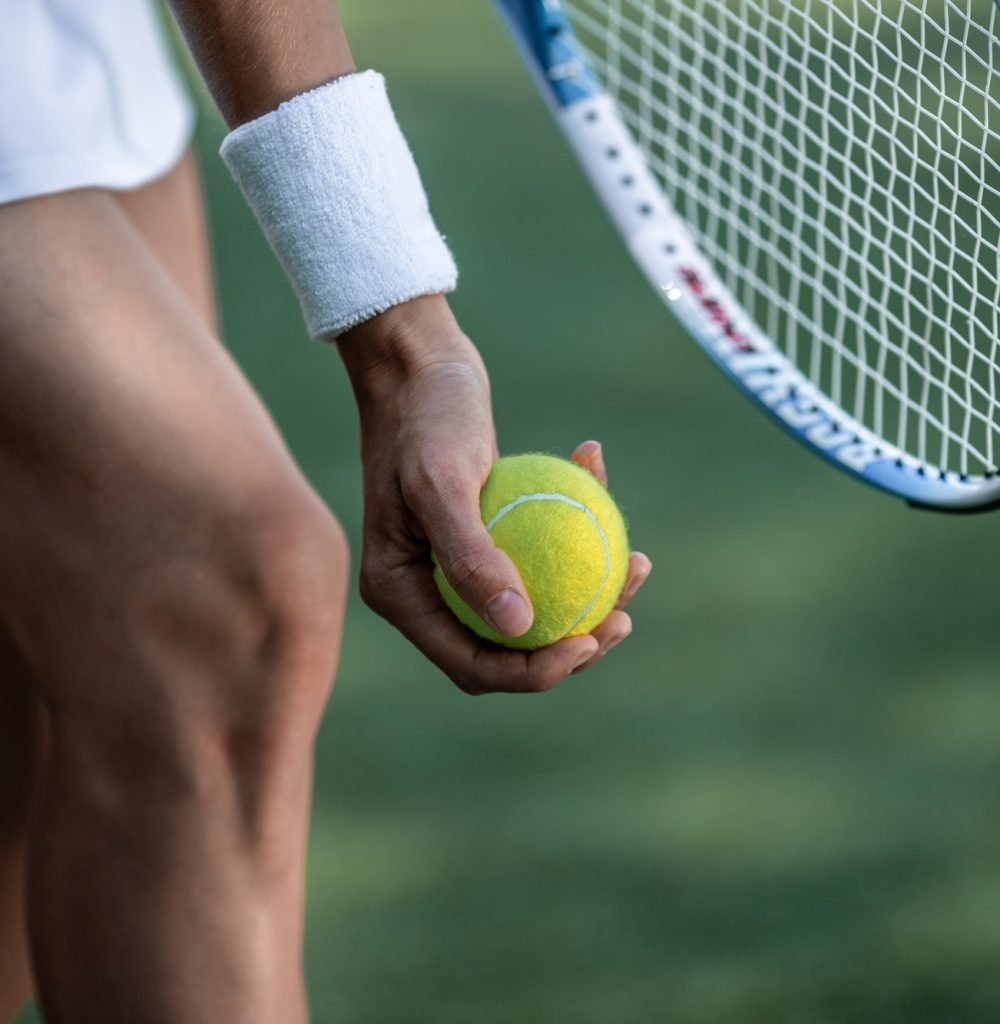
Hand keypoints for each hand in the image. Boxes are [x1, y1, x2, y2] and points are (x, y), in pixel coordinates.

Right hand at [337, 295, 650, 693]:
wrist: (417, 361)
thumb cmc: (425, 415)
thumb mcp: (443, 480)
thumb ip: (471, 557)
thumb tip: (519, 628)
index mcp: (402, 594)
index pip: (474, 664)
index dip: (534, 672)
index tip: (590, 641)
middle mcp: (426, 589)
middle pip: (506, 647)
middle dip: (570, 647)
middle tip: (623, 619)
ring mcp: (455, 563)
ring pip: (531, 606)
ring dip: (588, 596)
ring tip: (637, 564)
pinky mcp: (485, 533)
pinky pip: (538, 552)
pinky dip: (576, 530)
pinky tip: (604, 483)